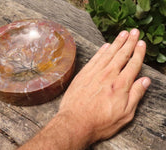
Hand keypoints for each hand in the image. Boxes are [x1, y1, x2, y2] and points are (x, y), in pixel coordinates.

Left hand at [58, 29, 150, 143]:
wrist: (75, 122)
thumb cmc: (100, 121)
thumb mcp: (125, 114)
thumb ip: (136, 95)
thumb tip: (145, 81)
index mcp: (120, 85)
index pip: (132, 64)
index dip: (138, 53)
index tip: (141, 43)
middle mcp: (108, 76)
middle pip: (121, 55)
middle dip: (129, 42)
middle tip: (134, 32)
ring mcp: (94, 73)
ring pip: (108, 54)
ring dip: (116, 43)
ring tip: (123, 33)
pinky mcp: (83, 74)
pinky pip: (94, 59)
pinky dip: (101, 51)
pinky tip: (105, 46)